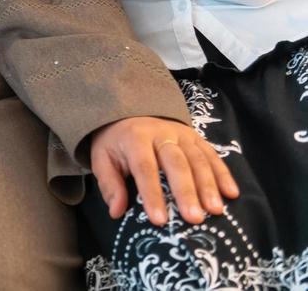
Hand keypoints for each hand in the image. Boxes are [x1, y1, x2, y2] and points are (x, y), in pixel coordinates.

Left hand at [89, 116, 237, 226]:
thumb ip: (109, 184)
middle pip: (176, 163)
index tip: (160, 220)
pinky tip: (231, 193)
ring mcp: (181, 134)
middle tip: (194, 218)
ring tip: (215, 210)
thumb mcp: (102, 159)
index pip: (145, 168)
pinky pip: (212, 155)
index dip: (152, 194)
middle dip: (186, 192)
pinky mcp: (196, 137)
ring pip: (198, 159)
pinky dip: (223, 174)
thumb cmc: (116, 143)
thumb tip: (117, 212)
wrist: (130, 113)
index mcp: (135, 138)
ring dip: (208, 185)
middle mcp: (161, 134)